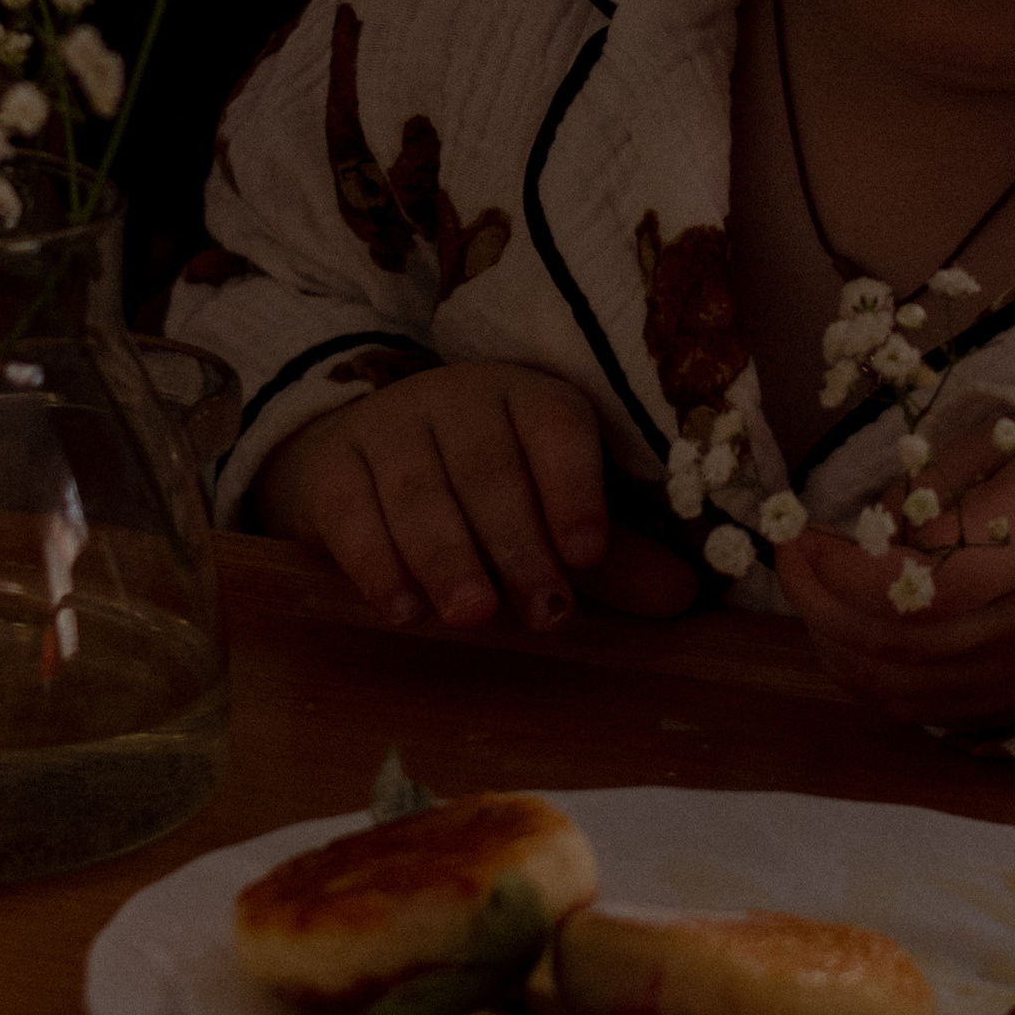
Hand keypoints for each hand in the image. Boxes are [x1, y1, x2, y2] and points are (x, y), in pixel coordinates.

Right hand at [256, 363, 648, 631]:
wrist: (363, 458)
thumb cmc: (483, 492)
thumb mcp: (551, 513)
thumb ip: (613, 557)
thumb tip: (682, 597)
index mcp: (527, 399)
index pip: (555, 428)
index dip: (574, 488)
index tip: (588, 553)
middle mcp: (457, 400)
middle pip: (488, 467)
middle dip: (517, 543)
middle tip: (542, 612)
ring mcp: (388, 427)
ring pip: (419, 490)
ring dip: (447, 556)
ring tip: (471, 615)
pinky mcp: (331, 467)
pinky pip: (350, 510)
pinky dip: (376, 561)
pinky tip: (402, 608)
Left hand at [774, 415, 1014, 729]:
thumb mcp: (1009, 442)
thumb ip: (933, 481)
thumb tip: (866, 528)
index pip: (920, 584)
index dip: (847, 569)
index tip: (803, 533)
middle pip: (899, 644)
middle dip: (821, 603)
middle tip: (789, 558)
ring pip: (904, 689)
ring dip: (835, 646)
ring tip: (808, 596)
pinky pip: (926, 711)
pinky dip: (870, 680)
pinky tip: (845, 639)